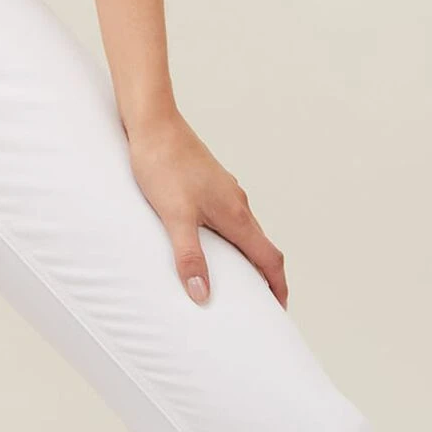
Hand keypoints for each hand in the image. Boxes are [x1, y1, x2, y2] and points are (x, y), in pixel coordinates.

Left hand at [125, 110, 287, 309]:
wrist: (152, 122)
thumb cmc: (163, 164)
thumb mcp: (174, 216)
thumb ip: (189, 256)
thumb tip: (203, 296)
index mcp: (236, 214)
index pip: (270, 258)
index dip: (278, 287)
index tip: (279, 310)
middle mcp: (236, 201)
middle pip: (260, 245)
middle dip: (263, 276)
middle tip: (255, 302)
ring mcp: (224, 189)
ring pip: (244, 229)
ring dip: (244, 254)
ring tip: (230, 277)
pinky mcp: (208, 180)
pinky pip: (227, 215)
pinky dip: (226, 235)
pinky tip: (204, 238)